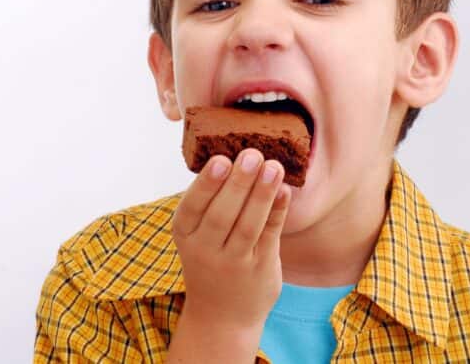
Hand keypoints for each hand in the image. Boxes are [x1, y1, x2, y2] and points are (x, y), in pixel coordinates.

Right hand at [172, 148, 291, 330]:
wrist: (221, 316)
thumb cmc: (210, 258)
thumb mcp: (198, 234)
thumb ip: (212, 202)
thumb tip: (236, 156)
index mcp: (185, 235)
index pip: (192, 207)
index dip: (206, 184)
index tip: (220, 159)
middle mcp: (205, 250)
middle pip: (222, 215)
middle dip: (239, 183)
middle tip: (253, 154)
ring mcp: (233, 263)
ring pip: (248, 226)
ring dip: (262, 194)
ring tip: (274, 166)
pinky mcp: (259, 269)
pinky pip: (269, 236)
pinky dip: (277, 211)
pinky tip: (284, 190)